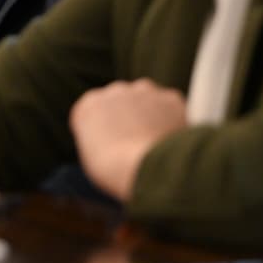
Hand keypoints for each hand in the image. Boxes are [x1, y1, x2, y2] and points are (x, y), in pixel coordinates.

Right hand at [70, 78, 186, 201]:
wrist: (143, 169)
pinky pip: (171, 106)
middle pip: (121, 99)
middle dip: (129, 114)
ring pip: (147, 98)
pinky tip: (171, 139)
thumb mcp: (94, 157)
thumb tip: (115, 141)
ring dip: (151, 111)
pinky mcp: (169, 98)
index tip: (117, 144)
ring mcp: (142, 92)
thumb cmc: (115, 171)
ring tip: (156, 141)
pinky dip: (173, 118)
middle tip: (138, 141)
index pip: (97, 110)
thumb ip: (101, 139)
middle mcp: (114, 91)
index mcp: (89, 105)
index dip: (108, 127)